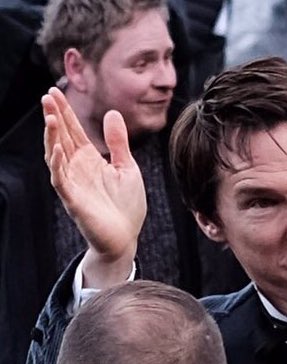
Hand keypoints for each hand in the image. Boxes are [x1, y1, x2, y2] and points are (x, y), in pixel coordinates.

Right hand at [42, 86, 145, 284]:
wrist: (126, 239)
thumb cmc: (127, 207)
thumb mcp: (127, 168)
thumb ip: (118, 143)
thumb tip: (113, 113)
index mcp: (90, 160)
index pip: (73, 131)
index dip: (65, 112)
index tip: (55, 91)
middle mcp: (77, 169)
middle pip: (61, 138)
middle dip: (54, 117)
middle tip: (47, 95)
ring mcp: (73, 184)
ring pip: (56, 156)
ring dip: (52, 137)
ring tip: (50, 117)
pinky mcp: (73, 200)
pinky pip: (61, 180)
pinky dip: (57, 164)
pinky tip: (57, 148)